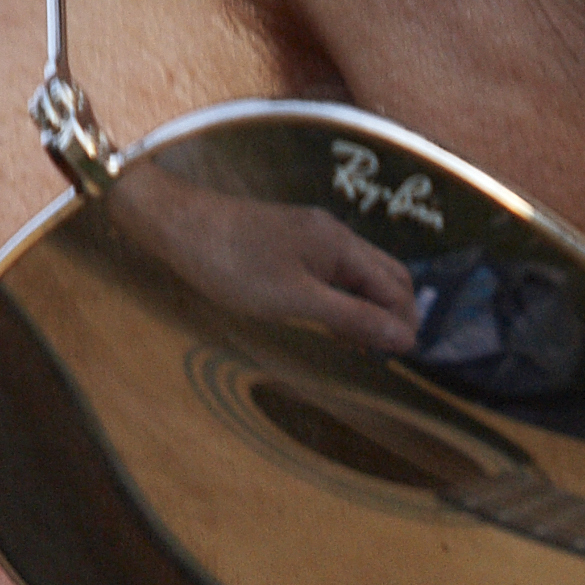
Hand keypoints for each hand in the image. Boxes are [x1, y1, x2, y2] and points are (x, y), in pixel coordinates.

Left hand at [108, 164, 421, 351]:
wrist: (179, 224)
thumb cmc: (234, 264)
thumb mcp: (296, 300)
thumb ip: (353, 318)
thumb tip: (405, 338)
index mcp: (342, 246)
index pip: (395, 286)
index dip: (405, 323)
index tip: (404, 361)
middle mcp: (336, 234)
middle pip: (387, 275)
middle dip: (397, 312)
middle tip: (390, 355)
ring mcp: (314, 235)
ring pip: (361, 273)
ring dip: (372, 306)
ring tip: (367, 346)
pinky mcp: (292, 240)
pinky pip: (336, 270)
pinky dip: (347, 297)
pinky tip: (334, 320)